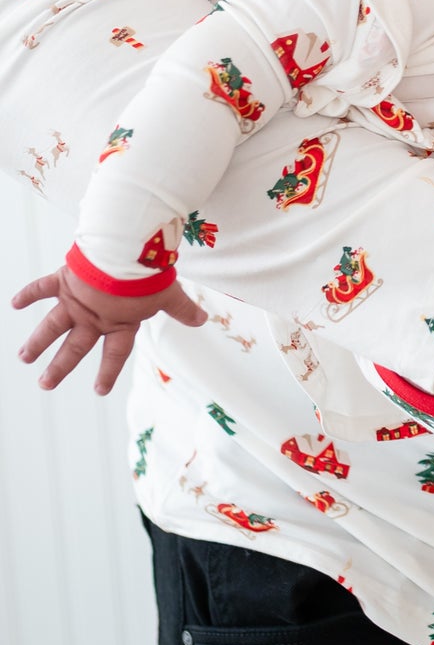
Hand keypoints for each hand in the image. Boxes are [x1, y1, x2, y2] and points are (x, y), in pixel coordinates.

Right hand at [12, 265, 207, 392]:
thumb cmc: (150, 275)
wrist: (127, 253)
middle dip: (59, 367)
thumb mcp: (170, 294)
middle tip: (44, 384)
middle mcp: (94, 317)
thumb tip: (203, 320)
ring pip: (52, 326)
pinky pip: (42, 288)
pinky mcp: (65, 281)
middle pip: (75, 347)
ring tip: (23, 357)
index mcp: (119, 323)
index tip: (99, 391)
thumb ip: (182, 309)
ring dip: (37, 341)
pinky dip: (28, 293)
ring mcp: (76, 301)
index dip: (108, 372)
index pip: (114, 354)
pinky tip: (13, 303)